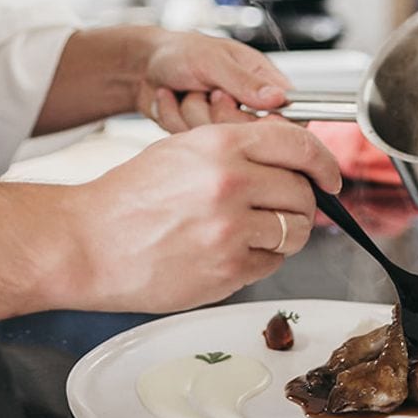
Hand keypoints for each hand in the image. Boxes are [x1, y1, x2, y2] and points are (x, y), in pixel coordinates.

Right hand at [69, 118, 342, 312]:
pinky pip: (270, 266)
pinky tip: (230, 252)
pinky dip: (261, 261)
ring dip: (284, 234)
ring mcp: (229, 232)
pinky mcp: (225, 272)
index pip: (299, 145)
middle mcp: (230, 184)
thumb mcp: (183, 149)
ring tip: (253, 231)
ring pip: (294, 233)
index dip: (324, 162)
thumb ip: (238, 149)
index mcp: (220, 146)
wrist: (86, 242)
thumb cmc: (127, 197)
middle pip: (303, 194)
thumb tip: (288, 156)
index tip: (330, 176)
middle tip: (283, 208)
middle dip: (301, 203)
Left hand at [141, 31, 290, 131]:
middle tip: (209, 91)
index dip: (271, 124)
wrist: (141, 65)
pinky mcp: (200, 134)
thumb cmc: (180, 51)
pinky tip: (172, 99)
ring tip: (188, 90)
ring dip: (192, 112)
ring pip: (218, 140)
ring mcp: (222, 121)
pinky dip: (174, 117)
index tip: (248, 117)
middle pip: (250, 134)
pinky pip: (192, 140)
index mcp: (261, 80)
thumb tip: (280, 97)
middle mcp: (246, 104)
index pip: (288, 113)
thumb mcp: (213, 60)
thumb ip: (245, 82)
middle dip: (218, 114)